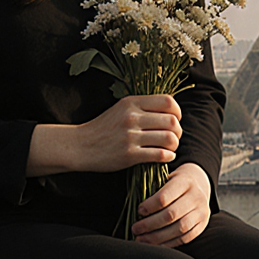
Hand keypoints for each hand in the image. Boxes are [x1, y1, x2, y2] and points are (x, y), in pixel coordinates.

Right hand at [28, 95, 181, 176]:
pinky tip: (164, 156)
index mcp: (131, 102)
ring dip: (174, 145)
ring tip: (170, 148)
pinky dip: (168, 156)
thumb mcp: (120, 109)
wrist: (81, 145)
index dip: (177, 112)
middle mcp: (131, 117)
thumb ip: (142, 107)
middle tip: (174, 137)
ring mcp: (130, 136)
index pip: (167, 102)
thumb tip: (170, 112)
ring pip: (169, 138)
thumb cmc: (103, 127)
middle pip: (172, 121)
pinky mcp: (129, 154)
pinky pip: (160, 154)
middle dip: (178, 131)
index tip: (175, 120)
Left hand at [131, 163, 210, 247]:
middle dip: (150, 224)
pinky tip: (155, 244)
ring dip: (157, 237)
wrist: (199, 184)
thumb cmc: (175, 182)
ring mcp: (202, 212)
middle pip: (171, 215)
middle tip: (135, 229)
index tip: (138, 211)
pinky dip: (168, 243)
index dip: (149, 206)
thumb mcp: (166, 178)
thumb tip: (137, 210)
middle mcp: (196, 197)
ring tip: (142, 239)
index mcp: (184, 182)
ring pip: (179, 229)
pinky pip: (185, 238)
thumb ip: (155, 190)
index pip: (165, 197)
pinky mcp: (202, 225)